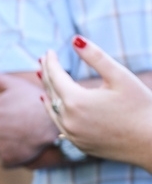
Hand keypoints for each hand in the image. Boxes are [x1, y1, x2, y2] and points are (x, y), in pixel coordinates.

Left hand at [0, 70, 60, 166]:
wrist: (54, 123)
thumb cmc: (37, 101)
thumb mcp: (16, 85)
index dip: (7, 117)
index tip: (20, 116)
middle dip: (6, 131)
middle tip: (24, 128)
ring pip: (0, 146)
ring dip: (10, 145)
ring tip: (26, 138)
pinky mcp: (6, 158)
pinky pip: (6, 160)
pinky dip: (13, 158)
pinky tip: (25, 150)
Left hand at [41, 37, 151, 171]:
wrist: (150, 143)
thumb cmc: (140, 106)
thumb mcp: (119, 76)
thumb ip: (96, 57)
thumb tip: (75, 39)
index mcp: (76, 101)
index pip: (55, 76)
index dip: (51, 62)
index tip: (49, 51)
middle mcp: (68, 120)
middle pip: (51, 92)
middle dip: (47, 74)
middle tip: (43, 61)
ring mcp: (72, 135)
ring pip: (53, 109)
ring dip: (48, 92)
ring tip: (44, 79)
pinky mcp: (78, 144)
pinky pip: (60, 124)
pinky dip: (54, 111)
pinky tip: (53, 105)